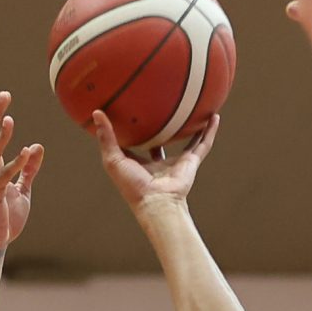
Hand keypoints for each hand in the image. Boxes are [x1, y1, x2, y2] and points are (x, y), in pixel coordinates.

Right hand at [0, 92, 42, 251]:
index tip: (5, 97)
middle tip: (4, 96)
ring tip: (10, 120)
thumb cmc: (4, 217)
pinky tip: (27, 152)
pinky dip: (16, 164)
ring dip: (1, 137)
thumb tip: (37, 148)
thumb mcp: (21, 190)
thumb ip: (28, 169)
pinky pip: (4, 177)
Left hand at [92, 108, 217, 220]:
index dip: (138, 129)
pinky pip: (203, 143)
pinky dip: (210, 131)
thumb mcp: (113, 159)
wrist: (155, 201)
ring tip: (197, 110)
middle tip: (165, 108)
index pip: (139, 142)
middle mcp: (161, 161)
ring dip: (194, 127)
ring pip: (188, 140)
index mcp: (141, 162)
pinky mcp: (191, 162)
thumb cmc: (132, 186)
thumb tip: (97, 112)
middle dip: (166, 128)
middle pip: (165, 140)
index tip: (135, 112)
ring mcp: (177, 161)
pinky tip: (214, 116)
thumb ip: (106, 137)